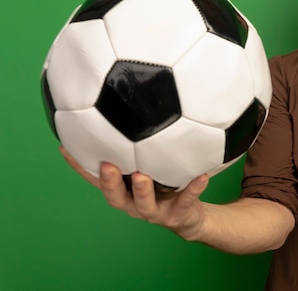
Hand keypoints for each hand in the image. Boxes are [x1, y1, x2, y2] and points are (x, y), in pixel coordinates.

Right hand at [59, 145, 208, 239]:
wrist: (190, 216)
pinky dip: (194, 189)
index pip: (96, 179)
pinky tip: (202, 176)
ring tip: (142, 175)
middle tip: (107, 165)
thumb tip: (128, 110)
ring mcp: (156, 211)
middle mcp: (134, 203)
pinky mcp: (180, 213)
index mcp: (124, 190)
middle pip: (116, 197)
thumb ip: (136, 147)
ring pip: (145, 205)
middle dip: (109, 182)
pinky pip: (187, 200)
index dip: (79, 167)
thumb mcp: (148, 166)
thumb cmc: (163, 185)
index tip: (66, 147)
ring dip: (143, 191)